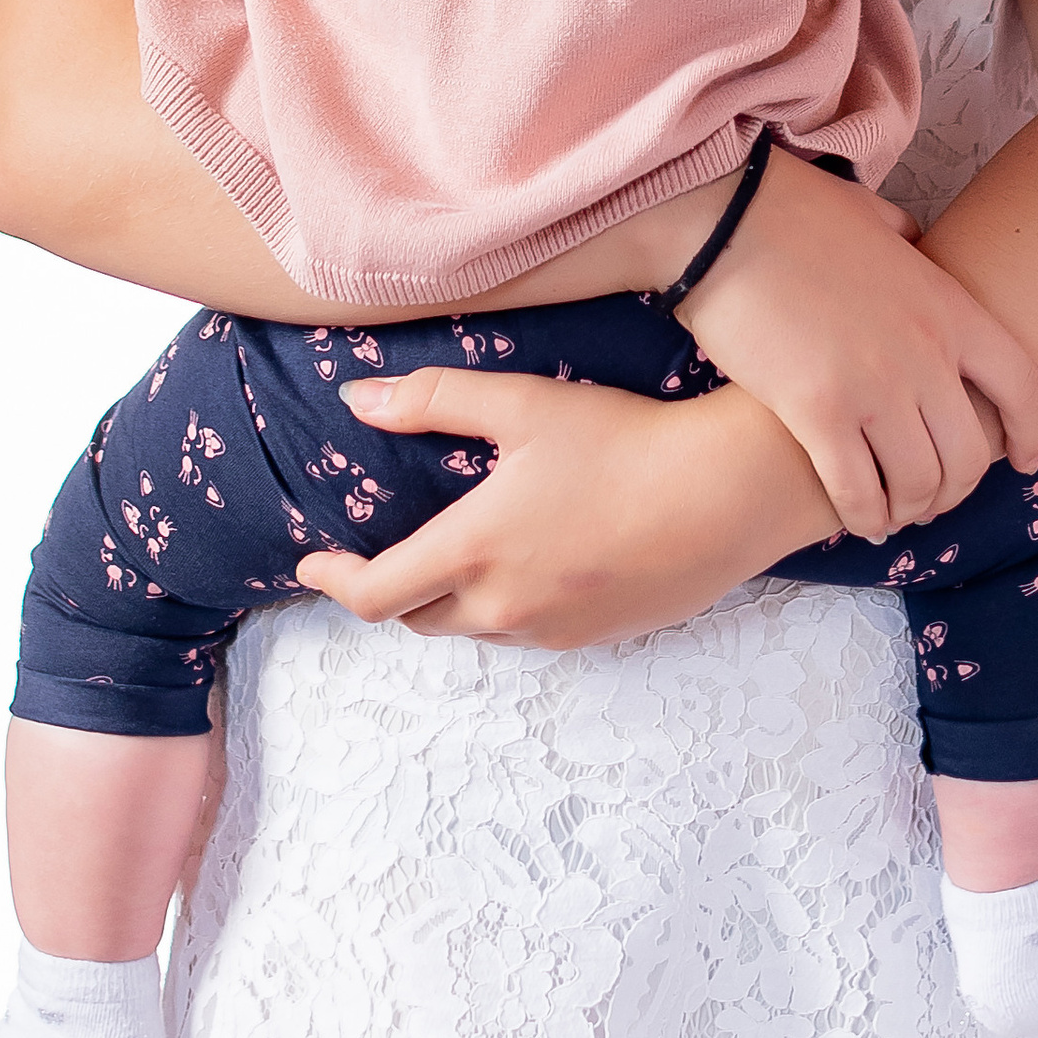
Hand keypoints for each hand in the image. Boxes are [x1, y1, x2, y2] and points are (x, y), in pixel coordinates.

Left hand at [296, 368, 828, 644]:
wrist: (726, 494)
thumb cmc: (623, 440)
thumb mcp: (523, 405)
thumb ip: (433, 401)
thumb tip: (357, 399)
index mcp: (473, 551)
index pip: (373, 595)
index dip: (332, 582)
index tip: (311, 566)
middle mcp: (503, 606)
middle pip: (417, 617)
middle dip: (393, 587)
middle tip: (388, 551)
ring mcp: (550, 631)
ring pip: (473, 628)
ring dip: (452, 599)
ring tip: (463, 551)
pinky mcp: (593, 638)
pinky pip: (526, 630)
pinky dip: (507, 604)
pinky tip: (534, 559)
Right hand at [679, 142, 1037, 537]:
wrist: (724, 220)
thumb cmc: (794, 212)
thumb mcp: (875, 218)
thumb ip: (910, 243)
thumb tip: (917, 245)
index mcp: (947, 306)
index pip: (1023, 386)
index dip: (1032, 434)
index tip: (1023, 459)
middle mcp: (925, 353)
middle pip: (971, 453)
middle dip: (958, 488)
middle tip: (934, 496)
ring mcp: (874, 386)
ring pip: (919, 483)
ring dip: (912, 508)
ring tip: (894, 511)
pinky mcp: (818, 413)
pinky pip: (857, 490)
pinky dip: (865, 514)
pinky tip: (859, 516)